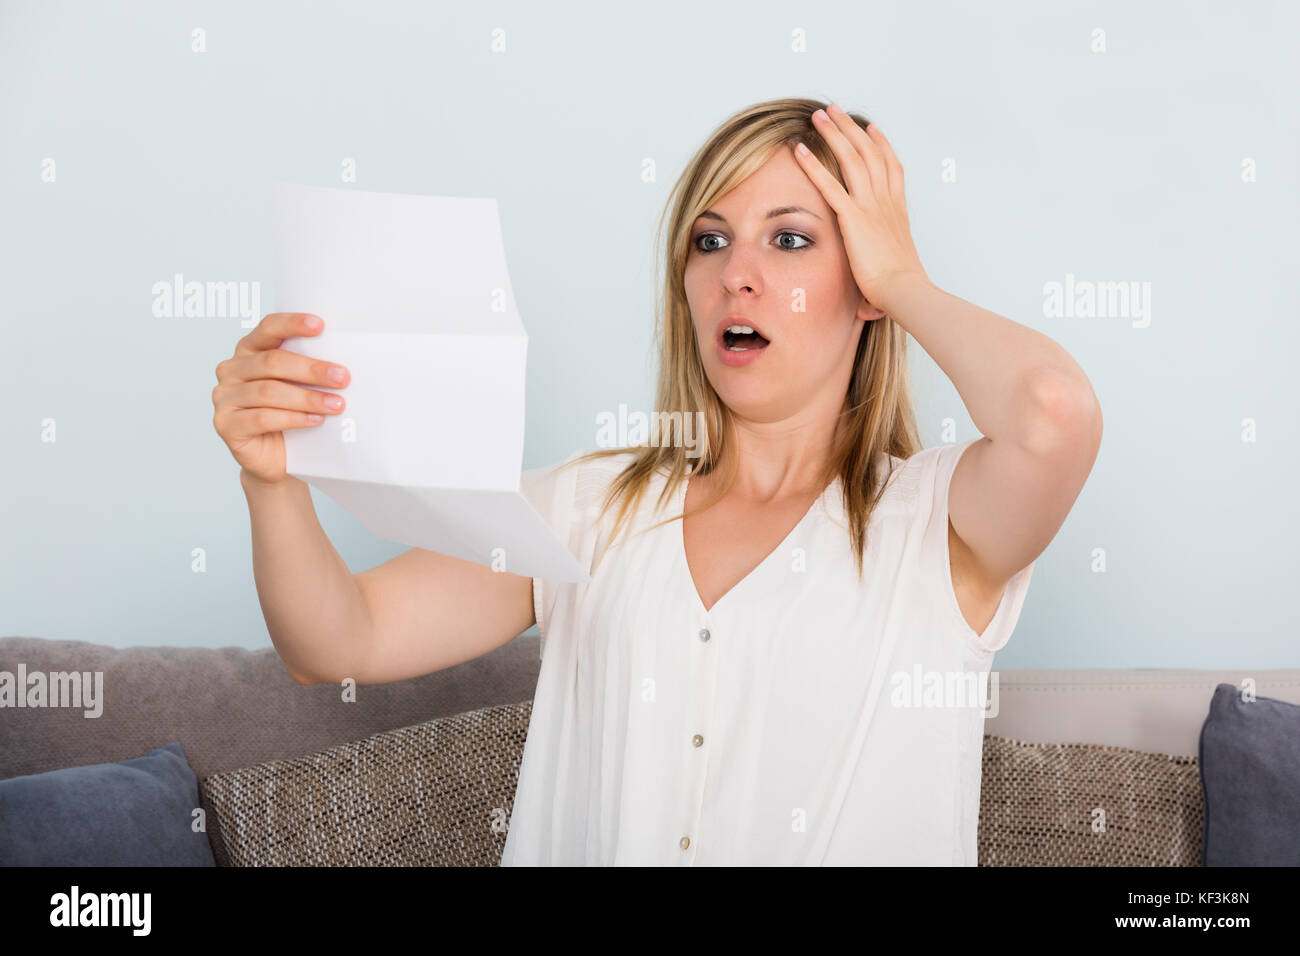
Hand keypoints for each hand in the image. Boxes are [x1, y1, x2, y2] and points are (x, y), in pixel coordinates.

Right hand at [211, 312, 349, 485]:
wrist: (277, 459)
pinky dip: (293, 418)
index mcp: (249, 350)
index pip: (268, 328)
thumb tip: (344, 364)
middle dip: (311, 369)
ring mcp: (224, 398)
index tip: (320, 325)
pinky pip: (262, 418)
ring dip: (307, 398)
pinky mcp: (226, 425)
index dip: (292, 324)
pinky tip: (315, 420)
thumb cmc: (292, 415)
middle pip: (272, 362)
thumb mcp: (301, 386)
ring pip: (268, 392)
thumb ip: (310, 369)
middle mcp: (232, 370)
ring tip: (336, 404)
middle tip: (342, 377)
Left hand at [794, 104, 929, 314]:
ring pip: (852, 159)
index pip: (891, 167)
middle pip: (869, 153)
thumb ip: (885, 262)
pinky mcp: (854, 218)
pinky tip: (800, 151)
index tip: (871, 127)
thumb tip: (877, 285)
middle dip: (850, 128)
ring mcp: (871, 207)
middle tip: (835, 110)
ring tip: (818, 116)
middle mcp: (886, 201)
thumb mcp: (896, 266)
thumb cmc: (901, 288)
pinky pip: (830, 185)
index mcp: (898, 210)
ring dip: (834, 134)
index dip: (881, 144)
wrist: (905, 291)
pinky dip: (814, 166)